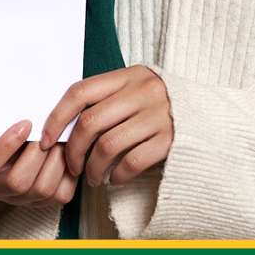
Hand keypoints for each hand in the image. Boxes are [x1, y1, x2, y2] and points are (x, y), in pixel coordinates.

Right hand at [0, 120, 76, 205]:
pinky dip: (69, 172)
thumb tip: (15, 96)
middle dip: (37, 153)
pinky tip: (68, 152)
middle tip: (50, 130)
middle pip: (17, 182)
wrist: (0, 145)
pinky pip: (61, 195)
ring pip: (41, 190)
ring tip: (61, 138)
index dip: (5, 146)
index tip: (25, 123)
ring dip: (55, 160)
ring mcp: (19, 199)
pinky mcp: (43, 201)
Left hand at [42, 66, 174, 186]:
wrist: (209, 115)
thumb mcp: (134, 88)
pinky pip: (132, 162)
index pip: (80, 92)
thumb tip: (61, 125)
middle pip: (90, 123)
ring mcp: (158, 116)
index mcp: (128, 75)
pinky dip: (117, 175)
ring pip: (108, 146)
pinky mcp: (170, 140)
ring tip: (93, 178)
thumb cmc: (159, 104)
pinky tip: (114, 179)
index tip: (45, 140)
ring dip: (93, 168)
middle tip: (72, 167)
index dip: (57, 118)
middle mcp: (142, 92)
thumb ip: (105, 98)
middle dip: (73, 150)